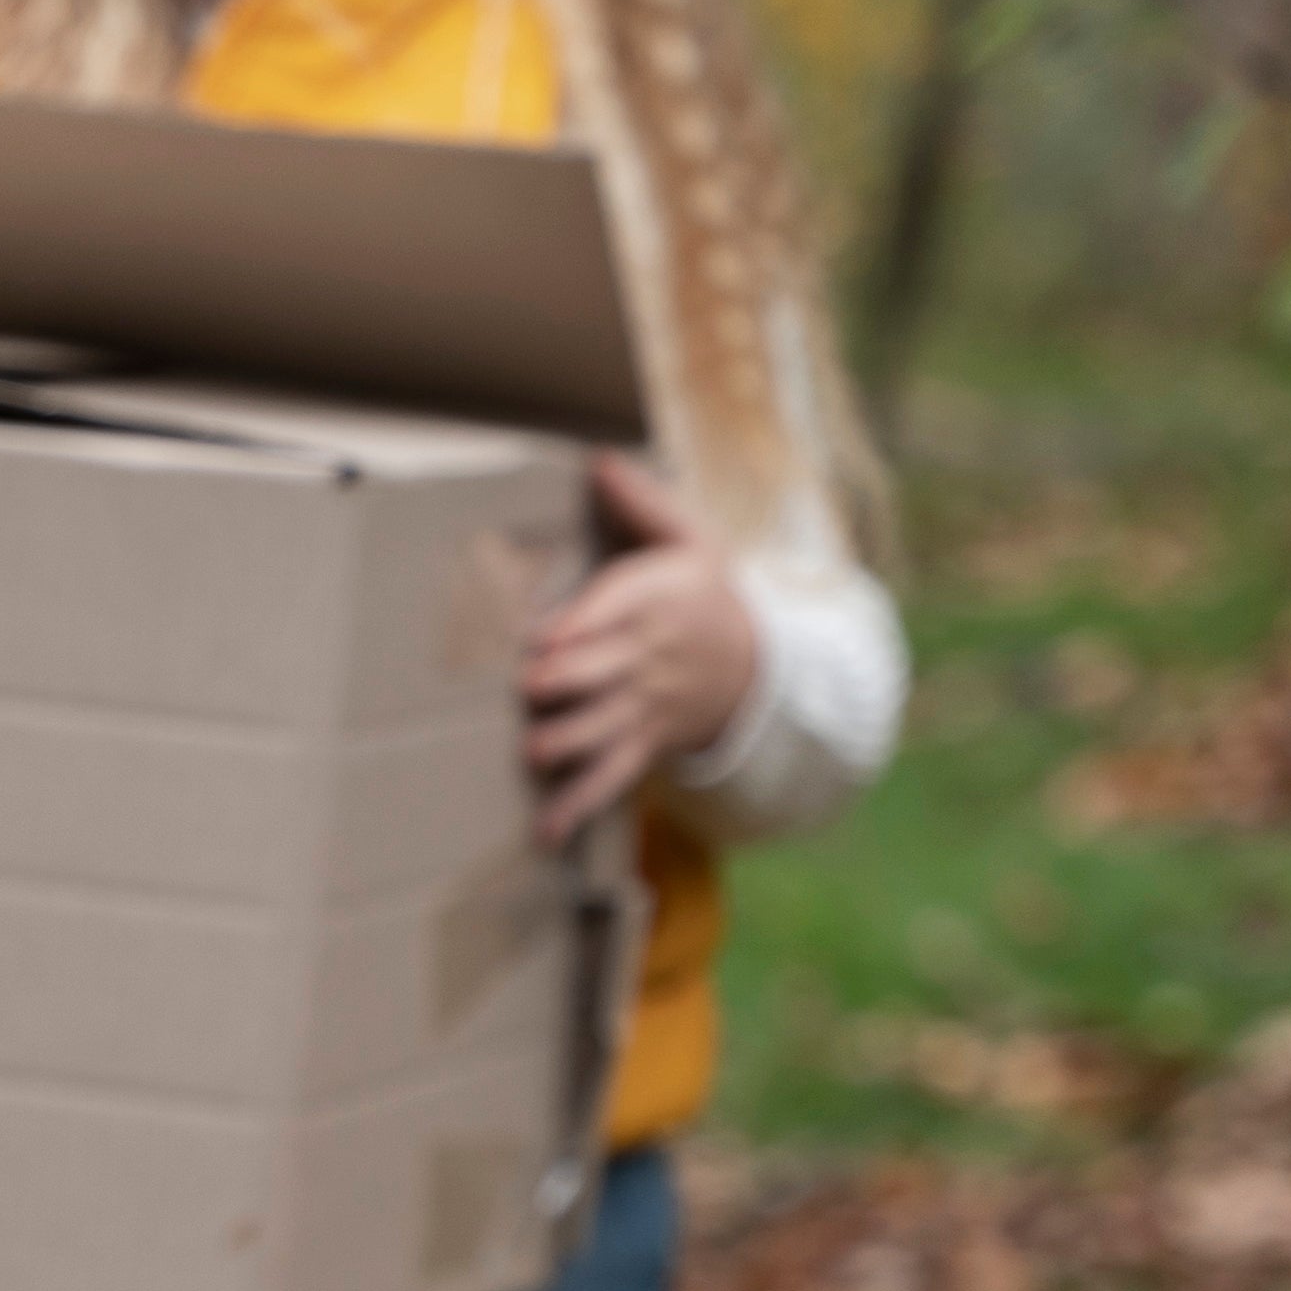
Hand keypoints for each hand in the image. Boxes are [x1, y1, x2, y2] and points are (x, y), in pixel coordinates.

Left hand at [521, 453, 767, 843]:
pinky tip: (544, 832)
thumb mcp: (693, 540)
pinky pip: (611, 778)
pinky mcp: (643, 746)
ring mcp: (648, 708)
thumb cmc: (706, 594)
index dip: (586, 620)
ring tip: (534, 750)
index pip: (622, 607)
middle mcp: (653, 659)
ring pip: (608, 726)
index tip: (547, 630)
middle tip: (532, 684)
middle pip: (609, 668)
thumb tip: (597, 459)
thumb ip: (643, 503)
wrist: (757, 668)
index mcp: (662, 601)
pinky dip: (578, 807)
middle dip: (572, 678)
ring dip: (573, 740)